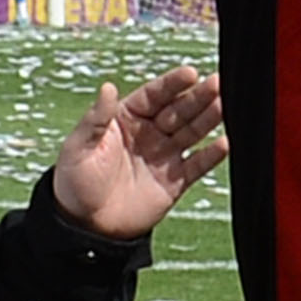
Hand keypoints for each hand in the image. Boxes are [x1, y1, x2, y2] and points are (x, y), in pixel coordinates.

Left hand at [48, 65, 229, 243]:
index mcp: (127, 119)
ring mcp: (164, 156)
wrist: (85, 228)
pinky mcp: (174, 182)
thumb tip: (108, 87)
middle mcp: (150, 133)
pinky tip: (223, 143)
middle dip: (198, 96)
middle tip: (217, 83)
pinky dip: (211, 155)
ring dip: (209, 118)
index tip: (190, 73)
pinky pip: (196, 165)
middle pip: (179, 110)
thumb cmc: (75, 182)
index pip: (154, 95)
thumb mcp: (79, 146)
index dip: (172, 84)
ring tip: (225, 105)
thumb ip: (97, 118)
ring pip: (192, 132)